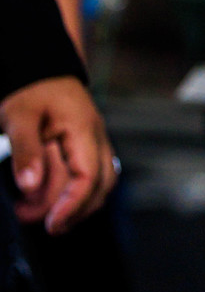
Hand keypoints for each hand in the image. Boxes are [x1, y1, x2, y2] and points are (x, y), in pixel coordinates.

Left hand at [3, 75, 117, 233]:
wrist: (38, 67)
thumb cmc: (30, 88)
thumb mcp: (19, 117)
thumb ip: (26, 151)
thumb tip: (30, 186)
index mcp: (84, 129)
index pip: (88, 177)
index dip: (72, 206)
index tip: (51, 224)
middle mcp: (95, 138)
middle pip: (99, 187)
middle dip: (70, 210)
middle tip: (31, 219)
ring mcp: (92, 143)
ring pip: (94, 185)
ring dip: (64, 203)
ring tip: (27, 209)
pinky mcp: (83, 147)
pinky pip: (83, 176)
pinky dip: (64, 191)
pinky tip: (39, 195)